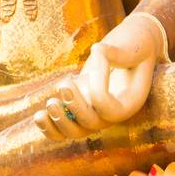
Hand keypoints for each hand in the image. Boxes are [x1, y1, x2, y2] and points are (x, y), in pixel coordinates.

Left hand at [35, 13, 163, 141]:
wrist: (134, 45)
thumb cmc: (136, 43)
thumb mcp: (132, 45)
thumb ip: (115, 52)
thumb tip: (95, 52)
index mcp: (130, 102)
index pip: (109, 109)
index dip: (97, 88)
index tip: (96, 57)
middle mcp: (112, 113)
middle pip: (91, 125)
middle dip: (74, 108)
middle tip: (64, 84)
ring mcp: (96, 112)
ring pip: (75, 132)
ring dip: (58, 123)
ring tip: (48, 105)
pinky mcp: (81, 107)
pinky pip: (64, 127)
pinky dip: (50, 126)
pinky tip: (39, 115)